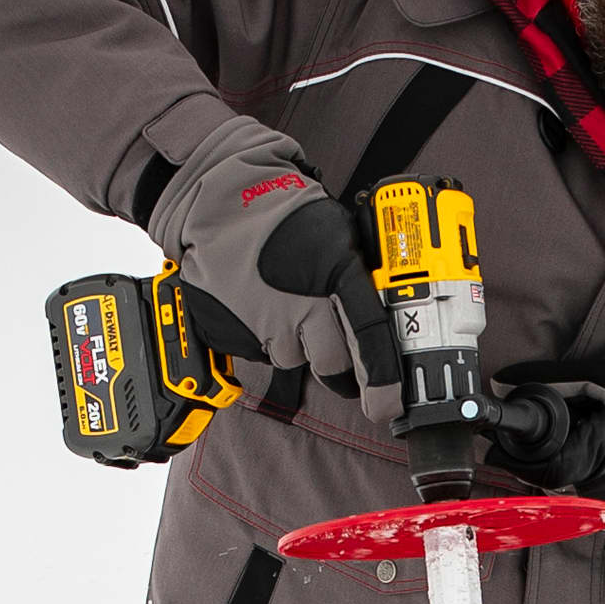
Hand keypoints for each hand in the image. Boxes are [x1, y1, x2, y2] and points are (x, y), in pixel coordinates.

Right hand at [150, 118, 401, 424]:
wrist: (216, 196)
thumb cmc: (280, 205)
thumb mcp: (335, 229)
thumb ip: (357, 273)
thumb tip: (381, 305)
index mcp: (335, 275)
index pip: (369, 340)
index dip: (383, 382)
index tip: (388, 407)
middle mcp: (301, 305)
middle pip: (332, 365)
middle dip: (337, 365)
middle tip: (332, 345)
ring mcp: (263, 323)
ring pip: (293, 359)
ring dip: (296, 343)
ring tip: (284, 303)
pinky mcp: (233, 333)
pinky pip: (259, 351)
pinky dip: (264, 336)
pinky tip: (259, 303)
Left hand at [483, 359, 604, 530]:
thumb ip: (555, 380)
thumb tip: (505, 382)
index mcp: (598, 457)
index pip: (534, 459)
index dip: (513, 444)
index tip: (496, 430)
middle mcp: (598, 494)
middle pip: (541, 473)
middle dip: (536, 449)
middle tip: (548, 425)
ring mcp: (604, 512)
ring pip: (555, 487)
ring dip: (554, 461)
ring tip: (581, 437)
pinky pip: (575, 496)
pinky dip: (573, 474)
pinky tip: (593, 455)